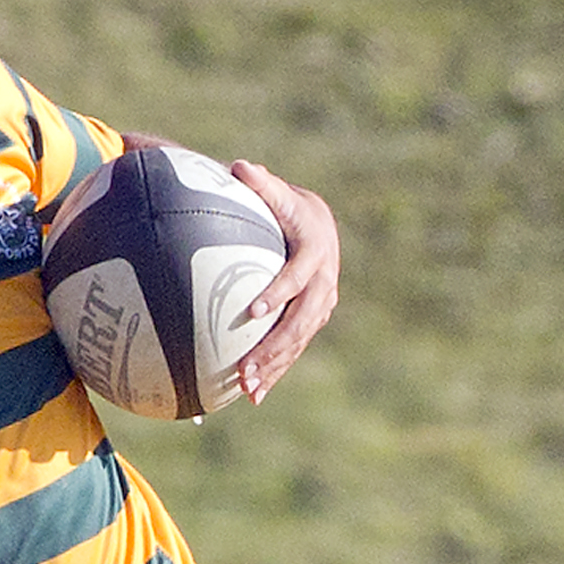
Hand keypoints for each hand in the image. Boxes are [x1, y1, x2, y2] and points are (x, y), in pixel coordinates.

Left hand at [226, 160, 338, 402]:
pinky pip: (295, 349)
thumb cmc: (284, 204)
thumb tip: (239, 166)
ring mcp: (322, 303)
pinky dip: (276, 372)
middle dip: (276, 346)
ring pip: (300, 341)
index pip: (298, 275)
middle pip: (302, 320)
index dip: (278, 292)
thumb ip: (258, 182)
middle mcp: (324, 281)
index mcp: (315, 250)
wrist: (315, 223)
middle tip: (247, 368)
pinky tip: (251, 396)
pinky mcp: (313, 320)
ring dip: (275, 368)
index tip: (253, 311)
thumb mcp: (274, 191)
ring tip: (247, 391)